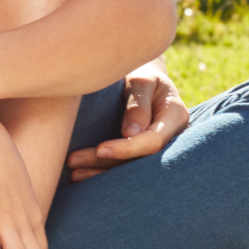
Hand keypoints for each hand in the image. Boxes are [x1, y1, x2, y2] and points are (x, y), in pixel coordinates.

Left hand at [65, 69, 188, 182]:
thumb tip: (130, 134)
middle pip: (140, 160)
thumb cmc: (141, 74)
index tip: (100, 150)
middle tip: (74, 163)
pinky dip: (102, 170)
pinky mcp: (143, 151)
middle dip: (107, 164)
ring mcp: (159, 147)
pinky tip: (81, 174)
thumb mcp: (141, 81)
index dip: (127, 148)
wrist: (144, 78)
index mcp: (175, 116)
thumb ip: (137, 104)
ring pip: (131, 167)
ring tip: (74, 173)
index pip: (153, 141)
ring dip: (100, 172)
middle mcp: (171, 137)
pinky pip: (125, 165)